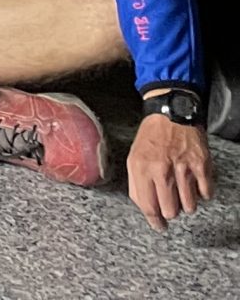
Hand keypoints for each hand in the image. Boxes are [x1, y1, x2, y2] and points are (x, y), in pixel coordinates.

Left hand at [126, 111, 213, 228]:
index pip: (147, 205)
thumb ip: (137, 183)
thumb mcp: (134, 157)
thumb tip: (145, 207)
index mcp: (141, 168)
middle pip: (170, 211)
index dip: (154, 221)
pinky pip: (206, 194)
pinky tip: (195, 182)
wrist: (171, 113)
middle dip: (171, 211)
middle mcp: (161, 170)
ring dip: (187, 203)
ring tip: (183, 190)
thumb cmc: (151, 137)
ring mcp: (183, 168)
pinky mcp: (201, 166)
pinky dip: (202, 193)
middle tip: (171, 202)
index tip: (159, 226)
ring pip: (189, 206)